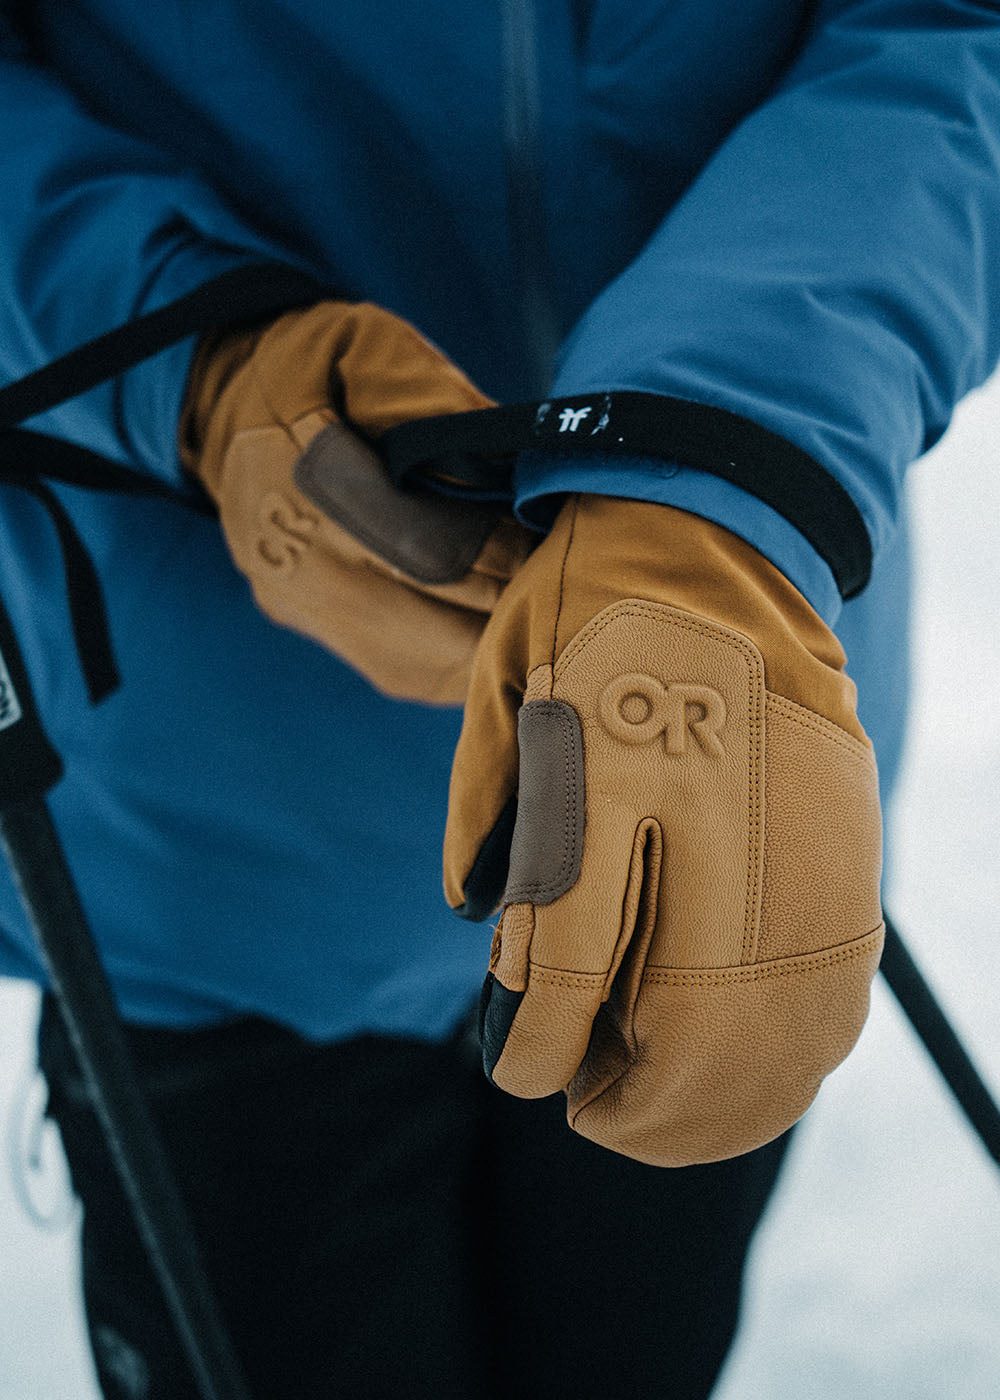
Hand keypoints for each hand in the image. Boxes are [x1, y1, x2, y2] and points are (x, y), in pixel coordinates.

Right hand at [180, 301, 534, 702]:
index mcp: (299, 472)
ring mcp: (293, 597)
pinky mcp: (303, 621)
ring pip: (415, 659)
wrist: (223, 402)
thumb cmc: (313, 363)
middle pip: (422, 609)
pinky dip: (458, 664)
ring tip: (539, 615)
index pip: (420, 542)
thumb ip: (429, 396)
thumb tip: (503, 458)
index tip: (547, 540)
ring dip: (487, 644)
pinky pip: (397, 671)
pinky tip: (497, 638)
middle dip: (502, 599)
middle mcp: (288, 551)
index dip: (496, 552)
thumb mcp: (365, 343)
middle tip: (562, 582)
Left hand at [445, 494, 883, 1164]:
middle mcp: (714, 805)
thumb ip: (487, 816)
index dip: (540, 1048)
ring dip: (722, 1100)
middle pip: (687, 1015)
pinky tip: (749, 1070)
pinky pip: (837, 976)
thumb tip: (487, 935)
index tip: (525, 1076)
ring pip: (777, 1017)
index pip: (571, 957)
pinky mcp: (849, 832)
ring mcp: (799, 825)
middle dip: (636, 1101)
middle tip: (593, 1114)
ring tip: (664, 1116)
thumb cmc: (585, 609)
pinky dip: (793, 1048)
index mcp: (609, 762)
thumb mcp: (503, 689)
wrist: (717, 536)